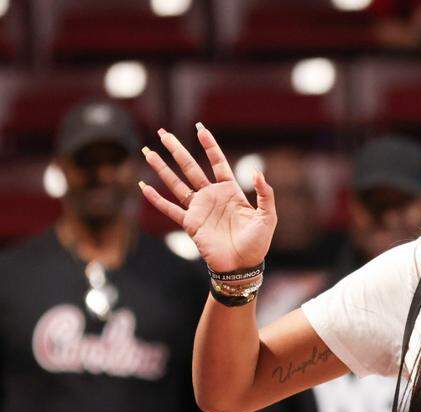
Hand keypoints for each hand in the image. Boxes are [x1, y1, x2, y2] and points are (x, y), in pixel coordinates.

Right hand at [139, 124, 276, 272]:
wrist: (242, 265)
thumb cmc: (257, 242)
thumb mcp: (268, 216)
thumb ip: (265, 194)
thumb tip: (257, 172)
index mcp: (231, 191)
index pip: (218, 163)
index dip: (209, 146)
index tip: (200, 129)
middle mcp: (212, 196)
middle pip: (190, 167)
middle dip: (177, 150)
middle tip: (163, 133)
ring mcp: (199, 209)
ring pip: (176, 183)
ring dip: (161, 168)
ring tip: (148, 152)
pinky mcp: (190, 223)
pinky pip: (169, 209)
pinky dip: (156, 200)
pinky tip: (143, 187)